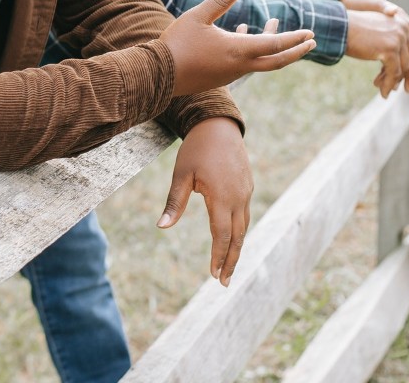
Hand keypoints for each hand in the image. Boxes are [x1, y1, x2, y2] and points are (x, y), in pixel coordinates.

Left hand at [158, 117, 252, 285]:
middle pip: (237, 237)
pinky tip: (232, 239)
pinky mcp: (247, 186)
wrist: (218, 125)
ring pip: (244, 227)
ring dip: (237, 248)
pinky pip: (245, 215)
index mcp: (223, 197)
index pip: (222, 235)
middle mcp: (239, 198)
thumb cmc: (197, 149)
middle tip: (224, 282)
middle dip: (231, 260)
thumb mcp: (181, 174)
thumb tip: (161, 227)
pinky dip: (239, 231)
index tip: (213, 275)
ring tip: (229, 266)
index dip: (218, 256)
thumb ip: (174, 202)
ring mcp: (245, 192)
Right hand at [160, 0, 315, 95]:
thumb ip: (220, 0)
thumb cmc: (177, 44)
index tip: (310, 33)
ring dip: (271, 46)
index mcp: (238, 50)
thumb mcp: (198, 16)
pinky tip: (241, 32)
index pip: (275, 44)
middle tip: (311, 42)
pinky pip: (244, 62)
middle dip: (296, 51)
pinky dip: (251, 49)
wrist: (157, 76)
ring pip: (259, 60)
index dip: (294, 38)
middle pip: (276, 61)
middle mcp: (239, 65)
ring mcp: (230, 74)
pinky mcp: (219, 77)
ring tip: (273, 25)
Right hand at [340, 0, 408, 96]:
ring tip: (385, 91)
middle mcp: (403, 28)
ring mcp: (398, 38)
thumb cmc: (352, 30)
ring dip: (394, 82)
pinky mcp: (390, 49)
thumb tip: (398, 59)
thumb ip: (391, 38)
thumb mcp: (376, 31)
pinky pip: (394, 72)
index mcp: (402, 20)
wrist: (338, 27)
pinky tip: (382, 91)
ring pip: (403, 67)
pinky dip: (388, 84)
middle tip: (407, 89)